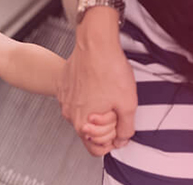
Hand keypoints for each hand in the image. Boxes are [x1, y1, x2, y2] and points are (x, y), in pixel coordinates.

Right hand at [58, 9, 136, 155]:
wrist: (95, 43)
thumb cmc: (109, 69)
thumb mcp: (128, 104)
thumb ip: (126, 128)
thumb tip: (123, 139)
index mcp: (83, 123)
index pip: (96, 150)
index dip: (113, 141)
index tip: (121, 130)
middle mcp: (70, 114)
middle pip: (90, 133)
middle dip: (106, 126)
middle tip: (117, 108)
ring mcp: (65, 100)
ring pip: (85, 116)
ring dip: (98, 111)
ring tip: (109, 94)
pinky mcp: (64, 87)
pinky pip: (78, 101)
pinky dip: (89, 98)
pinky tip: (100, 86)